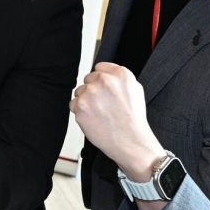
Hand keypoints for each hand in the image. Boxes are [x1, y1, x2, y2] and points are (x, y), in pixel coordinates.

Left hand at [70, 62, 164, 180]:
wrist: (131, 142)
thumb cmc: (133, 120)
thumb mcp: (135, 90)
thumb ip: (119, 78)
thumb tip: (105, 72)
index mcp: (120, 75)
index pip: (100, 67)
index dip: (101, 80)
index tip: (104, 89)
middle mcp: (104, 81)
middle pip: (88, 79)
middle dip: (93, 90)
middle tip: (104, 105)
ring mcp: (91, 93)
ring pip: (80, 91)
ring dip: (86, 101)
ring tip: (100, 113)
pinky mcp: (80, 106)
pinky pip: (74, 104)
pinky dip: (80, 112)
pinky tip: (94, 119)